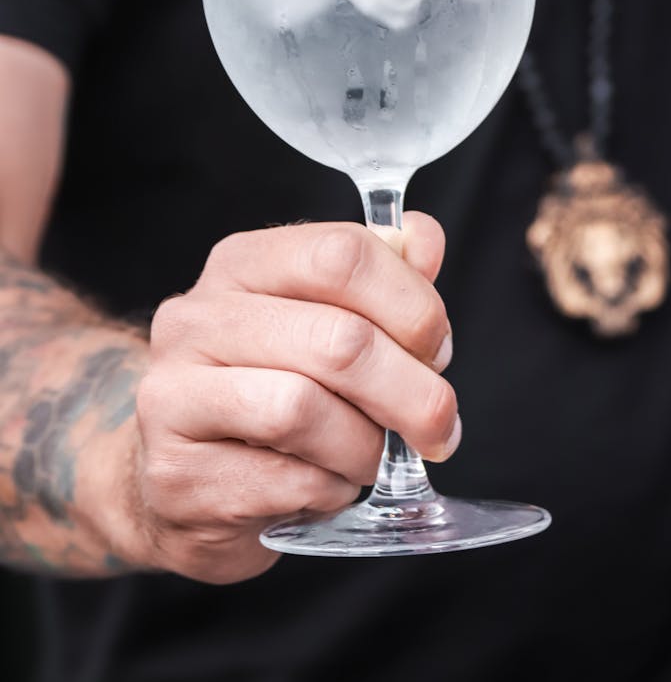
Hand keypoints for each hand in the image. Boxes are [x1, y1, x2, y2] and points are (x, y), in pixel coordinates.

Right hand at [130, 213, 457, 582]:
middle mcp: (196, 319)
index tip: (437, 351)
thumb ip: (380, 274)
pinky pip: (284, 480)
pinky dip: (328, 490)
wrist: (182, 481)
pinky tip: (324, 484)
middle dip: (413, 393)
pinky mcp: (177, 474)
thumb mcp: (323, 320)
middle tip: (438, 425)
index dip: (412, 305)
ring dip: (365, 446)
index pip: (342, 254)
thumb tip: (424, 239)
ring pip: (304, 410)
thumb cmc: (267, 389)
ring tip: (371, 458)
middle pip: (338, 340)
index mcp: (240, 265)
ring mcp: (174, 396)